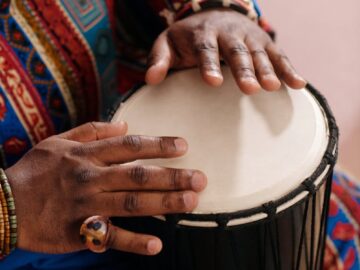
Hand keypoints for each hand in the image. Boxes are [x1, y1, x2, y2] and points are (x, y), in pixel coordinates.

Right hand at [5, 122, 206, 254]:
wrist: (3, 204)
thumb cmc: (35, 170)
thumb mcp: (59, 141)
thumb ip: (93, 131)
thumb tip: (125, 124)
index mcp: (87, 155)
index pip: (130, 146)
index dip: (158, 145)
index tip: (183, 145)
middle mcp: (90, 178)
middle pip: (137, 175)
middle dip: (171, 176)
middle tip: (200, 178)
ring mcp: (86, 206)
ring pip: (131, 203)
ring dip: (163, 203)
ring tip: (191, 202)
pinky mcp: (79, 232)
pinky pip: (110, 238)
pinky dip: (134, 242)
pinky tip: (157, 244)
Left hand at [146, 9, 305, 93]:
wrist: (212, 14)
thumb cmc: (187, 38)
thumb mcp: (167, 44)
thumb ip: (158, 60)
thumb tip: (150, 81)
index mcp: (203, 34)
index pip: (206, 50)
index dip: (210, 65)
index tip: (213, 82)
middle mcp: (228, 33)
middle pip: (237, 51)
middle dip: (244, 69)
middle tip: (250, 89)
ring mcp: (249, 37)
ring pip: (260, 53)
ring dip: (268, 70)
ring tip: (273, 88)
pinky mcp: (264, 42)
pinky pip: (279, 55)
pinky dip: (288, 69)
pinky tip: (299, 84)